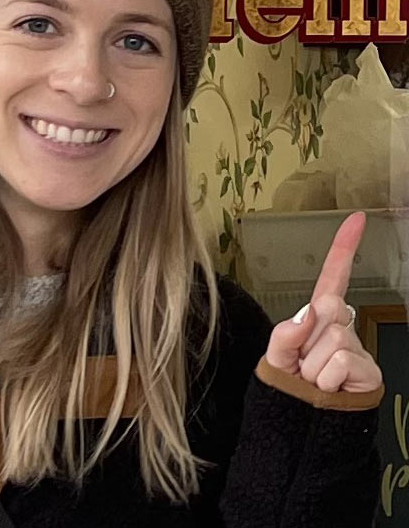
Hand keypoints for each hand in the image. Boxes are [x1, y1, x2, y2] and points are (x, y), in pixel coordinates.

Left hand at [265, 212, 382, 392]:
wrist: (301, 427)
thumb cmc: (289, 387)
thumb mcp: (276, 356)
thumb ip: (285, 333)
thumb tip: (308, 315)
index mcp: (318, 317)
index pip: (333, 277)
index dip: (344, 247)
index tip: (356, 218)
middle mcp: (342, 327)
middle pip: (326, 308)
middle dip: (306, 338)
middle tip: (304, 363)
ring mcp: (357, 348)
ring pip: (330, 340)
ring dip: (312, 365)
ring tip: (313, 380)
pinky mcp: (368, 371)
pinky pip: (339, 363)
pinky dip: (326, 379)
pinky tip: (327, 390)